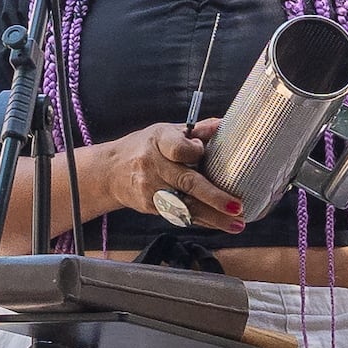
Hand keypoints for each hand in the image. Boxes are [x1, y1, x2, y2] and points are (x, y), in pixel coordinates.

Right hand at [86, 119, 239, 233]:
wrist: (110, 171)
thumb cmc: (147, 148)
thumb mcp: (167, 132)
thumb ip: (197, 131)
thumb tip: (226, 124)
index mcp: (159, 140)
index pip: (178, 149)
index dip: (195, 152)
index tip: (207, 154)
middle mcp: (152, 164)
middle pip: (186, 182)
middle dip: (214, 197)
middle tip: (237, 207)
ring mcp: (150, 188)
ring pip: (185, 205)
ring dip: (213, 218)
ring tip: (237, 224)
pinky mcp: (150, 206)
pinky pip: (179, 215)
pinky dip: (201, 220)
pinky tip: (219, 224)